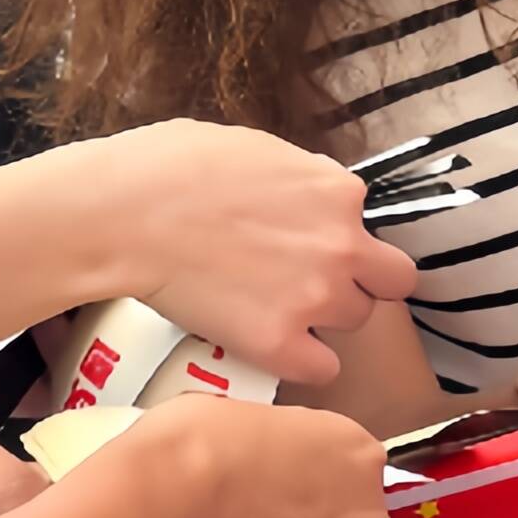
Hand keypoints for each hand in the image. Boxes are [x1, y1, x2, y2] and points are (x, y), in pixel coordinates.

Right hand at [42, 122, 421, 386]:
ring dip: (325, 319)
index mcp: (338, 192)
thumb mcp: (257, 148)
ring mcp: (315, 297)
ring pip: (355, 322)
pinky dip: (303, 363)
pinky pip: (323, 369)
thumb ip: (302, 177)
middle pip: (390, 282)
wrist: (126, 214)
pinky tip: (273, 346)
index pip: (373, 227)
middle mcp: (342, 246)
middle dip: (360, 282)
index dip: (346, 239)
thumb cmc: (172, 168)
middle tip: (314, 284)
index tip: (317, 247)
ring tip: (274, 309)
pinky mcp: (280, 342)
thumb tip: (312, 192)